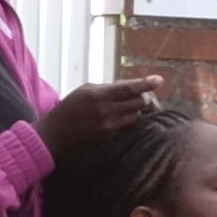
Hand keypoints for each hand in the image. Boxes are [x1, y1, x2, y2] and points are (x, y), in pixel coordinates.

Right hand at [43, 76, 164, 155]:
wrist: (56, 132)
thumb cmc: (71, 106)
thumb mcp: (87, 90)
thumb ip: (109, 88)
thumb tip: (132, 87)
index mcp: (99, 95)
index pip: (130, 88)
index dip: (146, 84)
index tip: (160, 80)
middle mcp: (106, 111)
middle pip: (138, 103)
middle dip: (145, 96)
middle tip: (146, 93)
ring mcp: (108, 126)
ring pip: (136, 115)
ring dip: (138, 108)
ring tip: (135, 104)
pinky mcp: (109, 136)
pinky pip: (127, 125)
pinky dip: (129, 118)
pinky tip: (123, 115)